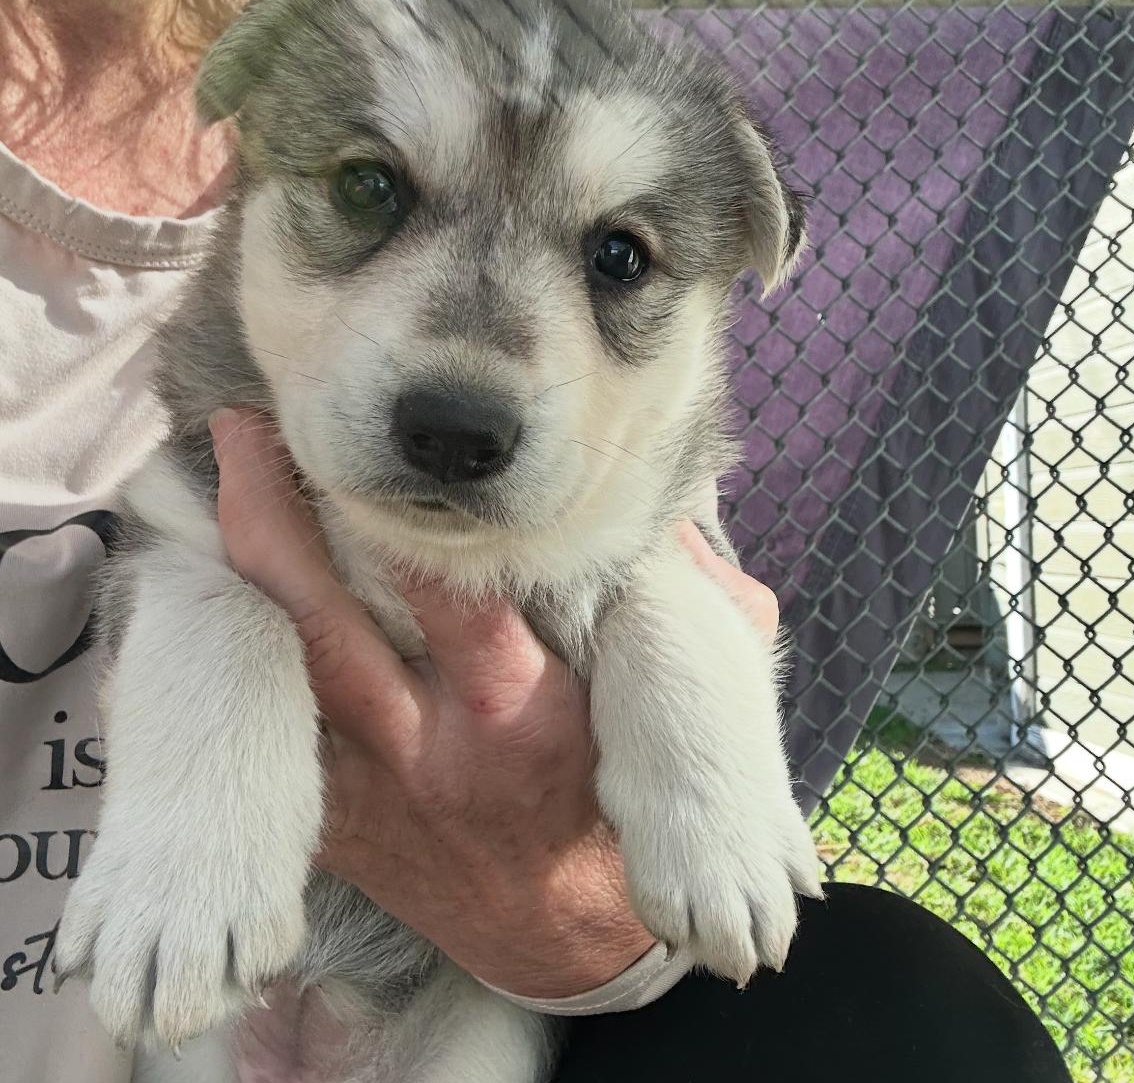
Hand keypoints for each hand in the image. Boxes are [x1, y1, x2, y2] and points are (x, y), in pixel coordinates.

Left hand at [209, 409, 780, 998]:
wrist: (570, 936)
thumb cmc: (627, 796)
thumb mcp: (695, 697)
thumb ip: (688, 596)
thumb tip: (663, 500)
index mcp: (527, 711)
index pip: (457, 596)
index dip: (405, 513)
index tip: (379, 437)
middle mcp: (432, 747)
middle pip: (330, 620)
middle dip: (278, 515)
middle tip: (249, 424)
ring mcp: (369, 789)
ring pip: (283, 666)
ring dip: (241, 566)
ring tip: (219, 477)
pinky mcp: (334, 822)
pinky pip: (264, 735)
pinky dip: (236, 656)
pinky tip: (211, 583)